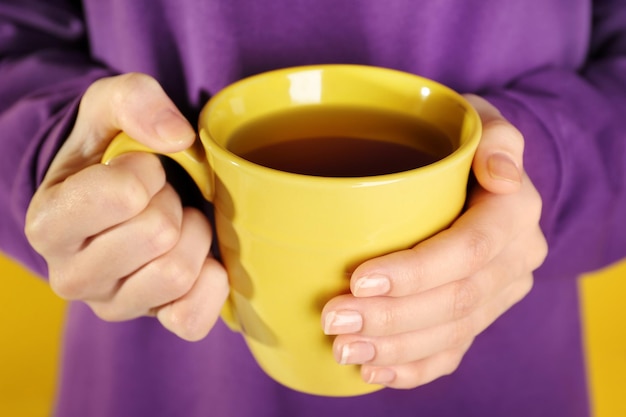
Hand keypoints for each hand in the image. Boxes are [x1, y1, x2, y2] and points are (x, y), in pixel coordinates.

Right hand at [25, 73, 228, 340]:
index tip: (138, 169)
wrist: (118, 196)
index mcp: (49, 223)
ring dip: (193, 235)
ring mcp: (114, 305)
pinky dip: (210, 281)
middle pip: (158, 234)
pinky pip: (194, 317)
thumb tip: (178, 139)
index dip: (146, 171)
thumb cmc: (109, 152)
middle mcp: (71, 276)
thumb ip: (134, 100)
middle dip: (171, 202)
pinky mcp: (153, 320)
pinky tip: (198, 257)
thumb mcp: (108, 107)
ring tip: (176, 222)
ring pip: (178, 272)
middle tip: (159, 197)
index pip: (123, 196)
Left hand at [321, 95, 546, 387]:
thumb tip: (500, 175)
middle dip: (392, 317)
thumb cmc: (467, 145)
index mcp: (514, 214)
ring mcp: (498, 294)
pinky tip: (373, 370)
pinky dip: (413, 368)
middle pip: (456, 301)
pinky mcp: (480, 315)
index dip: (416, 271)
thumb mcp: (482, 122)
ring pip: (452, 334)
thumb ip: (496, 137)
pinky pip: (453, 352)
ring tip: (342, 348)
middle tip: (335, 319)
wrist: (486, 179)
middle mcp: (514, 260)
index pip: (470, 250)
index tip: (358, 279)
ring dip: (394, 349)